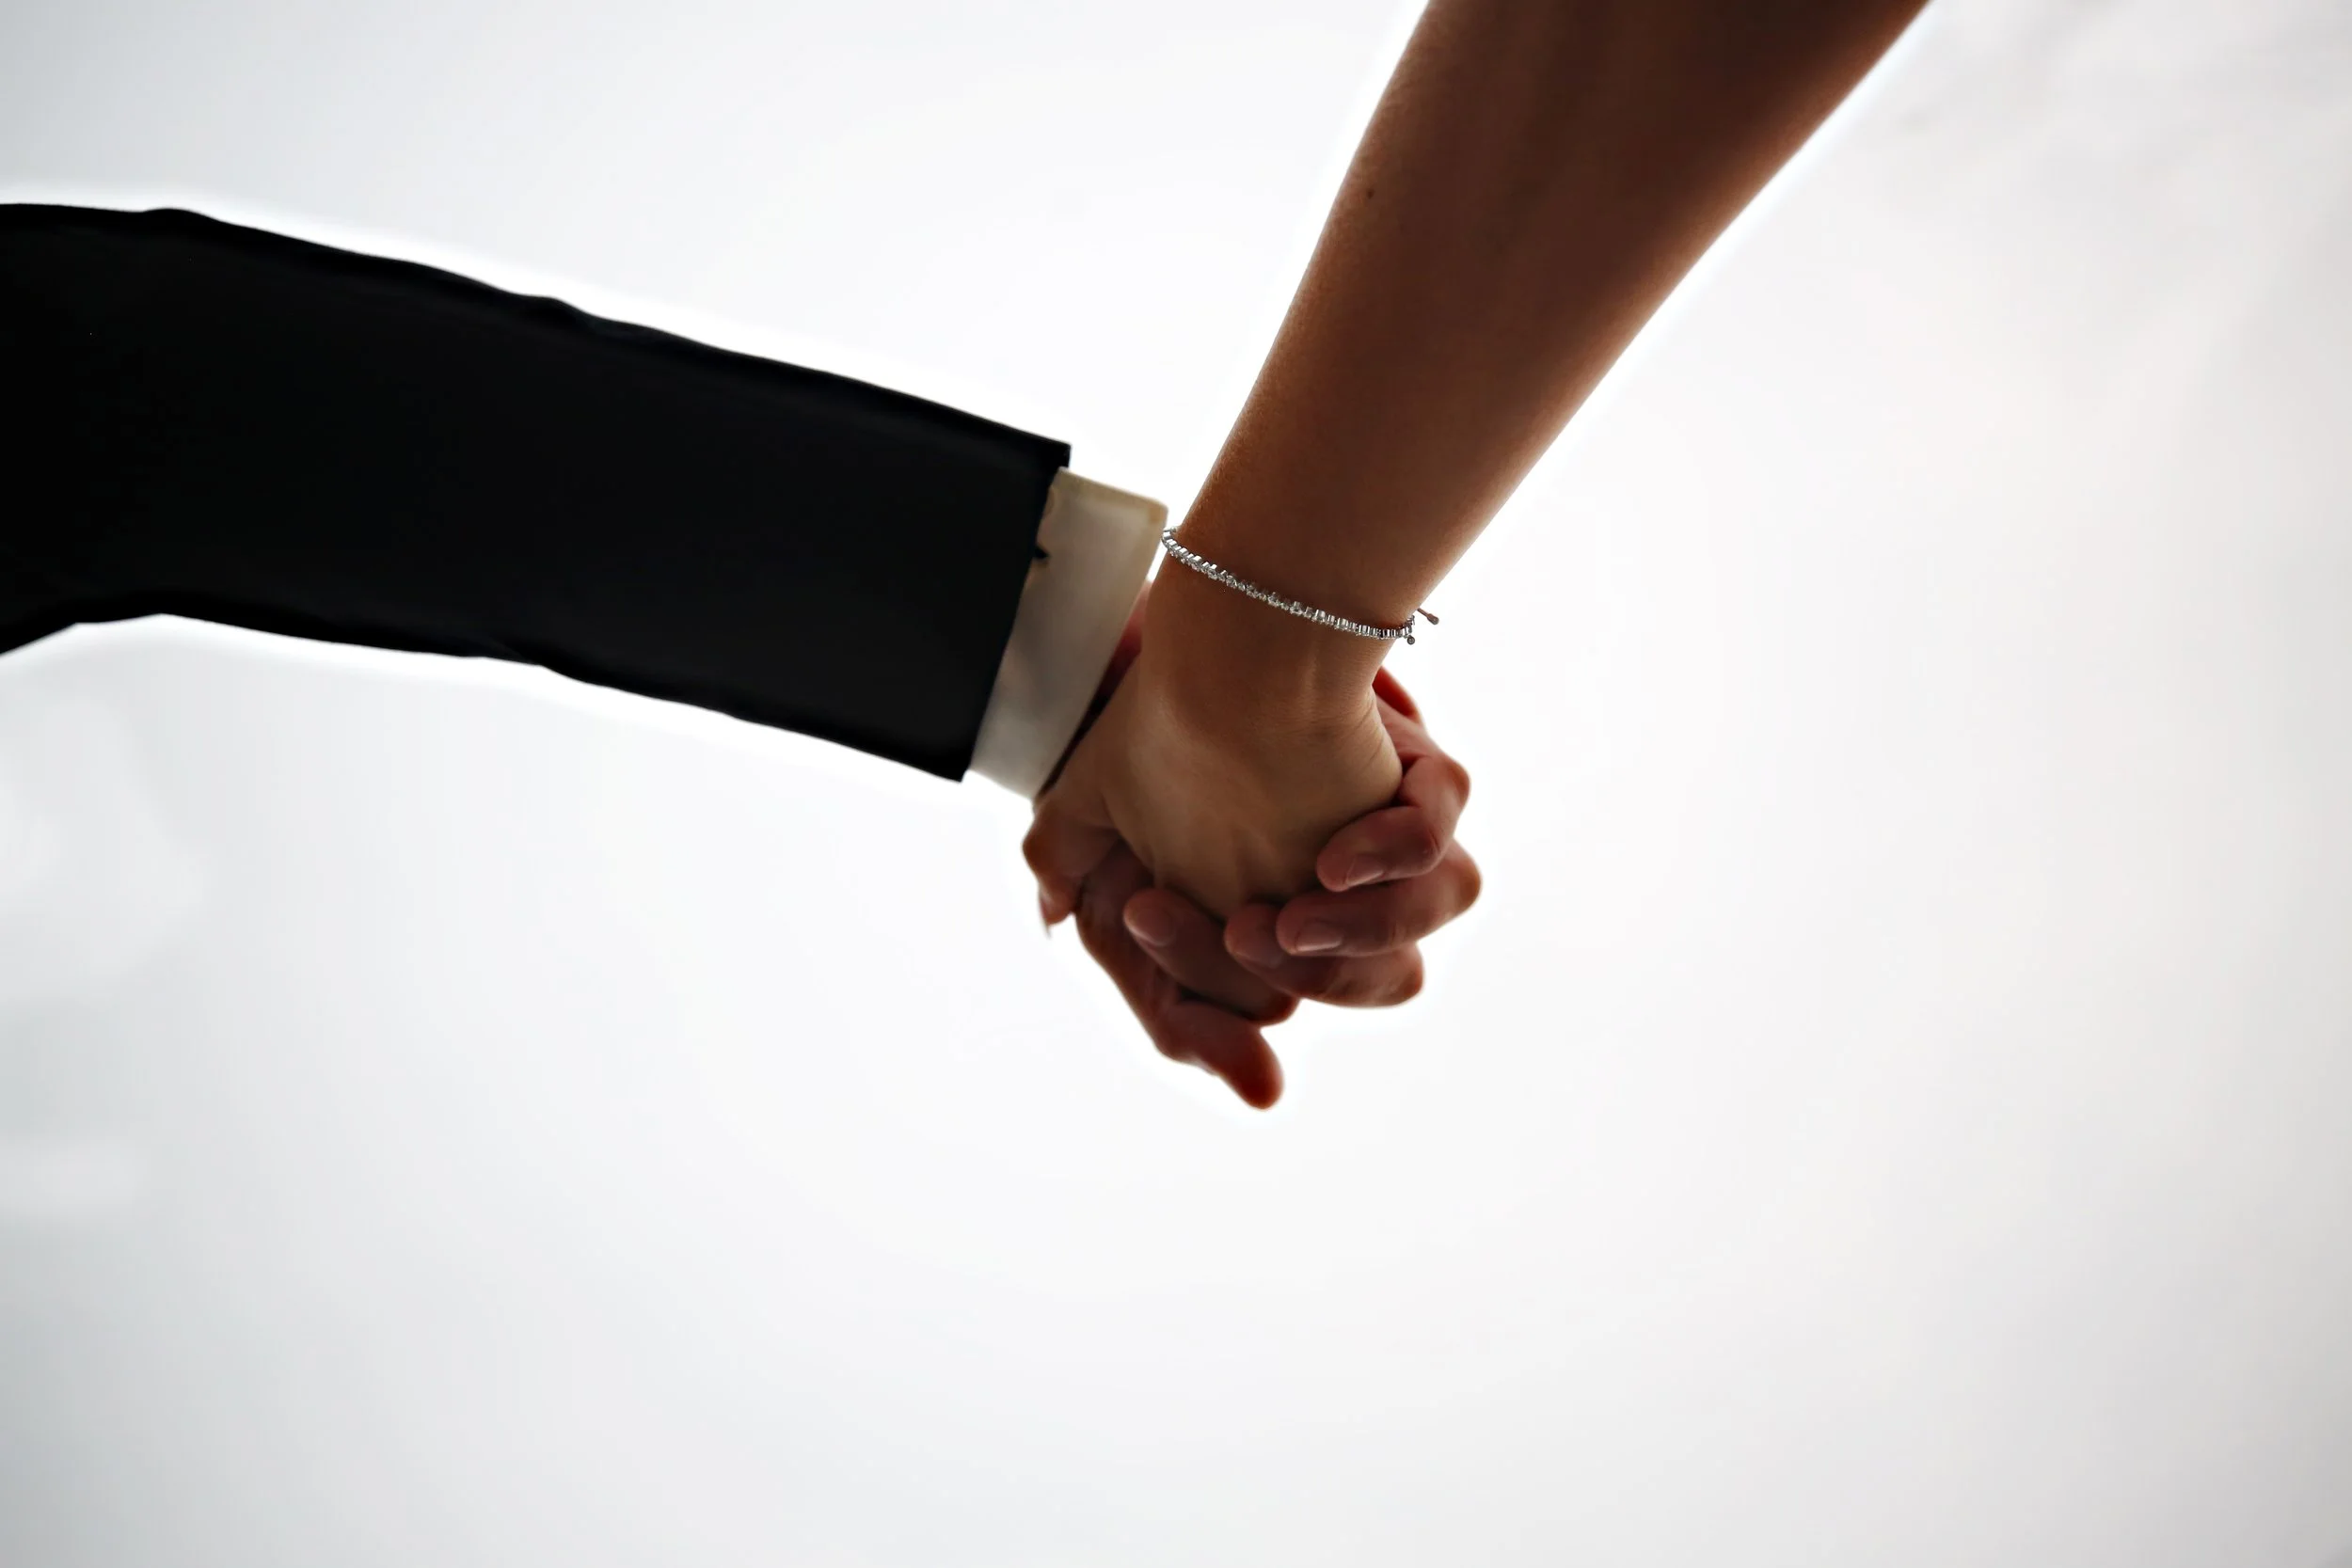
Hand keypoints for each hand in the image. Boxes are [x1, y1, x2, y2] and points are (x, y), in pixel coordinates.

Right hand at [1025, 581, 1477, 1107]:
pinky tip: (1332, 862)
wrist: (1117, 669)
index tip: (1147, 914)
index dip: (1225, 990)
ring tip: (1285, 918)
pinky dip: (1398, 855)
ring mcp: (1390, 824)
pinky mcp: (1410, 764)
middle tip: (1234, 927)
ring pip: (1438, 903)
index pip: (1298, 1004)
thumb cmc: (1119, 804)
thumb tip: (1270, 1098)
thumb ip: (1181, 1023)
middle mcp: (1357, 888)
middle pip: (1388, 975)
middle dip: (1311, 973)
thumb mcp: (1115, 922)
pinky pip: (1442, 823)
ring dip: (1369, 931)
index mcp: (1293, 939)